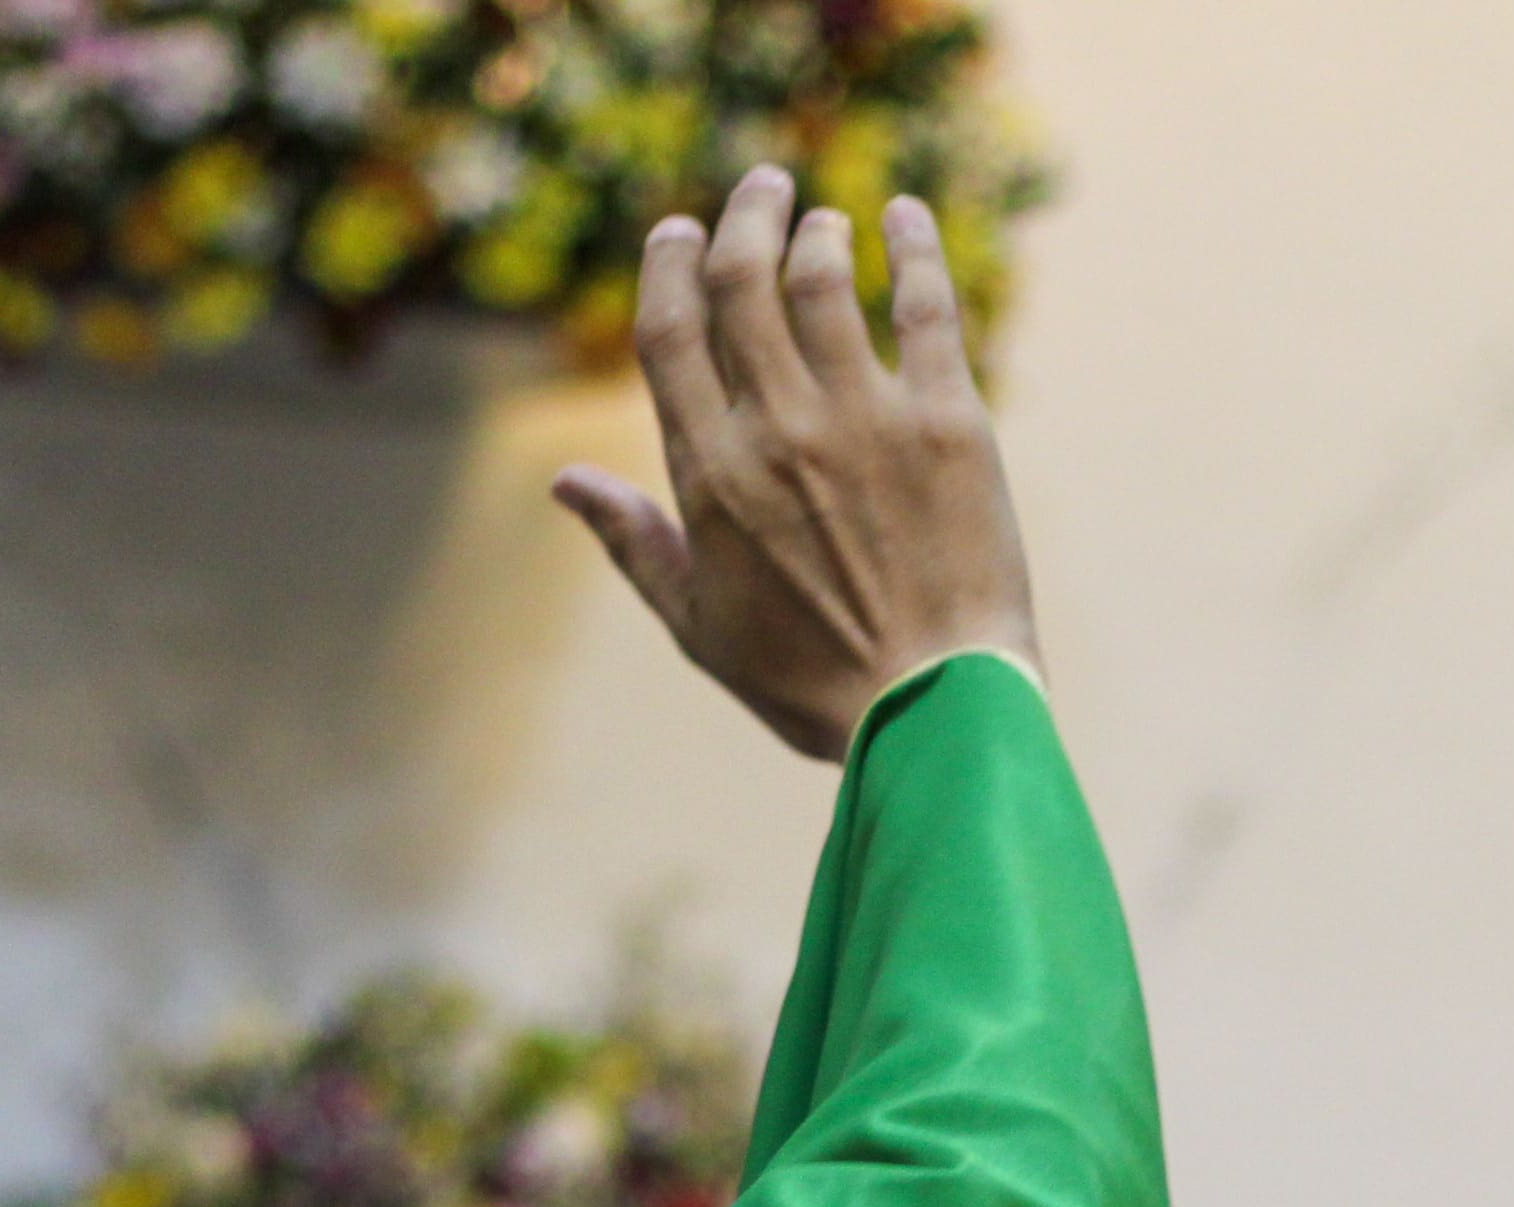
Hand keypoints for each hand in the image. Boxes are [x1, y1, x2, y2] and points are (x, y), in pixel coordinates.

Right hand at [554, 173, 1041, 760]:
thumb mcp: (700, 629)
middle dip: (746, 218)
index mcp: (710, 475)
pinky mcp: (948, 420)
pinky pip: (925, 304)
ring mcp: (866, 418)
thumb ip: (635, 545)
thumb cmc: (811, 685)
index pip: (671, 331)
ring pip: (826, 279)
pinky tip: (906, 218)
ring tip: (824, 220)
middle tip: (763, 188)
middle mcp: (780, 430)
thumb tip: (565, 480)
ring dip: (818, 232)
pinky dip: (913, 247)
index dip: (670, 265)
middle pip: (744, 281)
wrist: (931, 711)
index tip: (680, 232)